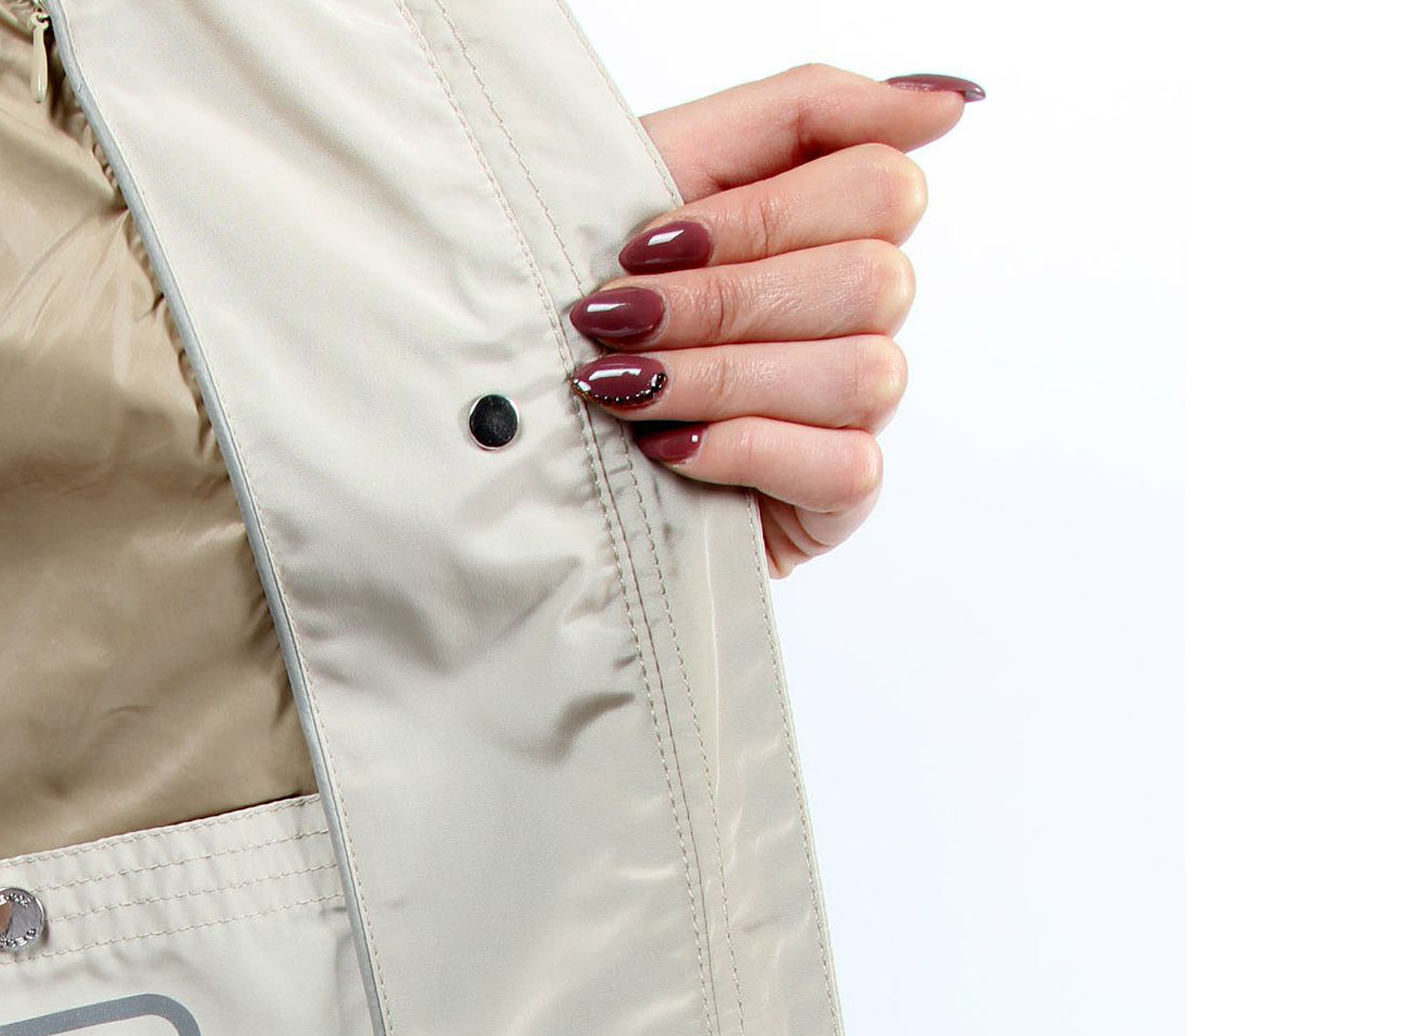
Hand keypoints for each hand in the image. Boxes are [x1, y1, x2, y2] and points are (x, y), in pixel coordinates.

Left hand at [569, 66, 981, 576]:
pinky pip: (842, 465)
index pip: (880, 184)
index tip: (649, 246)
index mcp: (835, 222)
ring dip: (720, 377)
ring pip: (859, 371)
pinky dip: (744, 449)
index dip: (761, 216)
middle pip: (873, 278)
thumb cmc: (598, 299)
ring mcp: (859, 407)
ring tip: (625, 389)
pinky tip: (669, 446)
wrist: (530, 437)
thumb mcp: (668, 172)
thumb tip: (944, 101)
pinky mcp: (841, 496)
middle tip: (618, 321)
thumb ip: (807, 111)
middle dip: (723, 302)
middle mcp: (862, 312)